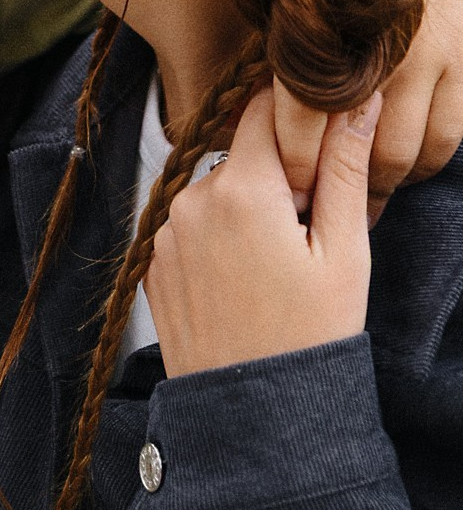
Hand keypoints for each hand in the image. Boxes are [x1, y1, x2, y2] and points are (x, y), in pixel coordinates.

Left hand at [148, 88, 377, 376]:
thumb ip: (347, 168)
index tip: (326, 139)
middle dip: (279, 176)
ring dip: (249, 209)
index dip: (300, 116)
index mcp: (240, 188)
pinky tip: (247, 280)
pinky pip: (193, 227)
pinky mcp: (151, 259)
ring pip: (216, 191)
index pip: (264, 108)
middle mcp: (190, 199)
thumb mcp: (345, 251)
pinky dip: (220, 238)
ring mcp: (164, 230)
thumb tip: (359, 100)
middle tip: (312, 229)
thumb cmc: (311, 333)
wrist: (252, 409)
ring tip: (279, 266)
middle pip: (241, 154)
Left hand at [276, 0, 462, 220]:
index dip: (291, 157)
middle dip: (334, 181)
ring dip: (382, 181)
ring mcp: (433, 57)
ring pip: (409, 152)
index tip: (283, 181)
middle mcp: (381, 50)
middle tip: (316, 204)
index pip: (299, 116)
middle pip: (355, 146)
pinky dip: (425, 161)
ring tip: (360, 194)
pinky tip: (403, 167)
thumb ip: (273, 43)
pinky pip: (448, 136)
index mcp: (330, 32)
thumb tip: (235, 98)